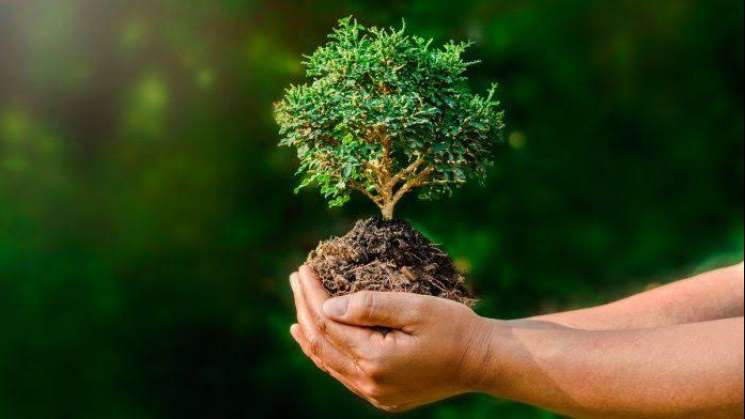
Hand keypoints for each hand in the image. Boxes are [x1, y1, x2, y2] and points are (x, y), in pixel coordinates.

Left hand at [289, 265, 492, 411]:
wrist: (484, 361)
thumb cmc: (454, 328)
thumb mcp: (415, 308)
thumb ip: (370, 306)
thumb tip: (327, 305)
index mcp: (376, 359)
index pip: (329, 323)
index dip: (312, 295)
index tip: (303, 269)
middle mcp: (370, 383)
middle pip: (322, 344)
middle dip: (305, 309)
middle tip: (296, 279)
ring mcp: (376, 394)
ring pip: (329, 363)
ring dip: (311, 334)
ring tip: (298, 313)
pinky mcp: (384, 396)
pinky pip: (344, 374)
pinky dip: (328, 354)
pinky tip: (321, 342)